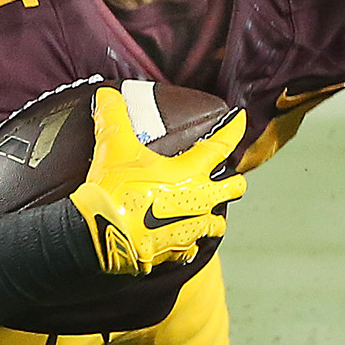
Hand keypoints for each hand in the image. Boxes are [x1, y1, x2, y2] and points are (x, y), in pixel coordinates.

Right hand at [66, 88, 246, 276]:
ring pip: (217, 223)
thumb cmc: (115, 188)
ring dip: (211, 215)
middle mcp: (199, 201)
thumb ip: (112, 115)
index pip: (222, 145)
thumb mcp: (112, 145)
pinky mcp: (176, 251)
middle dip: (232, 182)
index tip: (241, 118)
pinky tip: (177, 237)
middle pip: (235, 188)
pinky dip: (187, 241)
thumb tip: (106, 93)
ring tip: (200, 210)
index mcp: (190, 172)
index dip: (234, 129)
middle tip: (222, 177)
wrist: (103, 236)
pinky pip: (191, 247)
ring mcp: (191, 228)